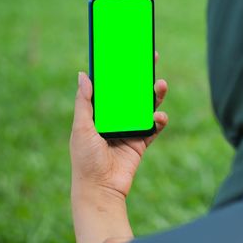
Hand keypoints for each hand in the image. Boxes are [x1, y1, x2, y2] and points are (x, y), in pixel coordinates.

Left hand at [70, 51, 167, 242]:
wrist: (100, 190)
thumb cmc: (85, 160)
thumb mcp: (81, 128)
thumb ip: (84, 102)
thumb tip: (83, 74)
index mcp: (98, 113)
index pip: (110, 87)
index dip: (117, 70)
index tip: (126, 53)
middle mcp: (115, 118)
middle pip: (131, 93)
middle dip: (141, 77)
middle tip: (150, 58)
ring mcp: (130, 129)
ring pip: (145, 106)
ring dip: (154, 95)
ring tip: (161, 85)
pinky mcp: (141, 141)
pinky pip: (154, 126)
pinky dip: (159, 120)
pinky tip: (160, 117)